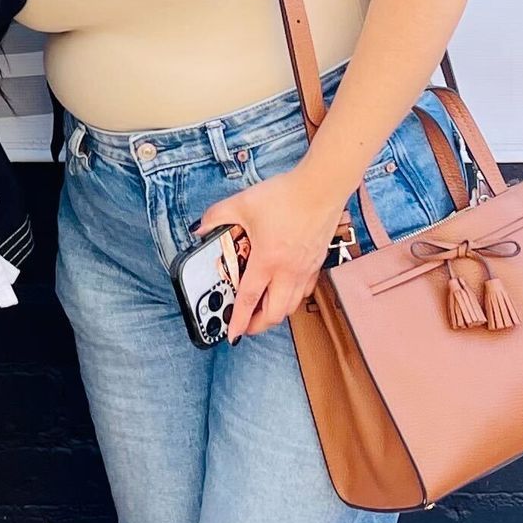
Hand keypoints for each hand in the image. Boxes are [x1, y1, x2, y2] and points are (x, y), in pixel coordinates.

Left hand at [211, 163, 348, 339]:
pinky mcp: (317, 263)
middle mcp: (288, 271)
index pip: (249, 299)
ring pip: (292, 306)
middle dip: (258, 325)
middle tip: (245, 324)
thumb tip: (201, 229)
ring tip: (262, 311)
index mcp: (267, 260)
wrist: (321, 188)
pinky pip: (305, 291)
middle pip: (274, 313)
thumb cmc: (285, 196)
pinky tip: (285, 291)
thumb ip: (217, 217)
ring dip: (275, 313)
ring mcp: (305, 269)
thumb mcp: (242, 203)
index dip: (238, 320)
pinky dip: (293, 298)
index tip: (232, 335)